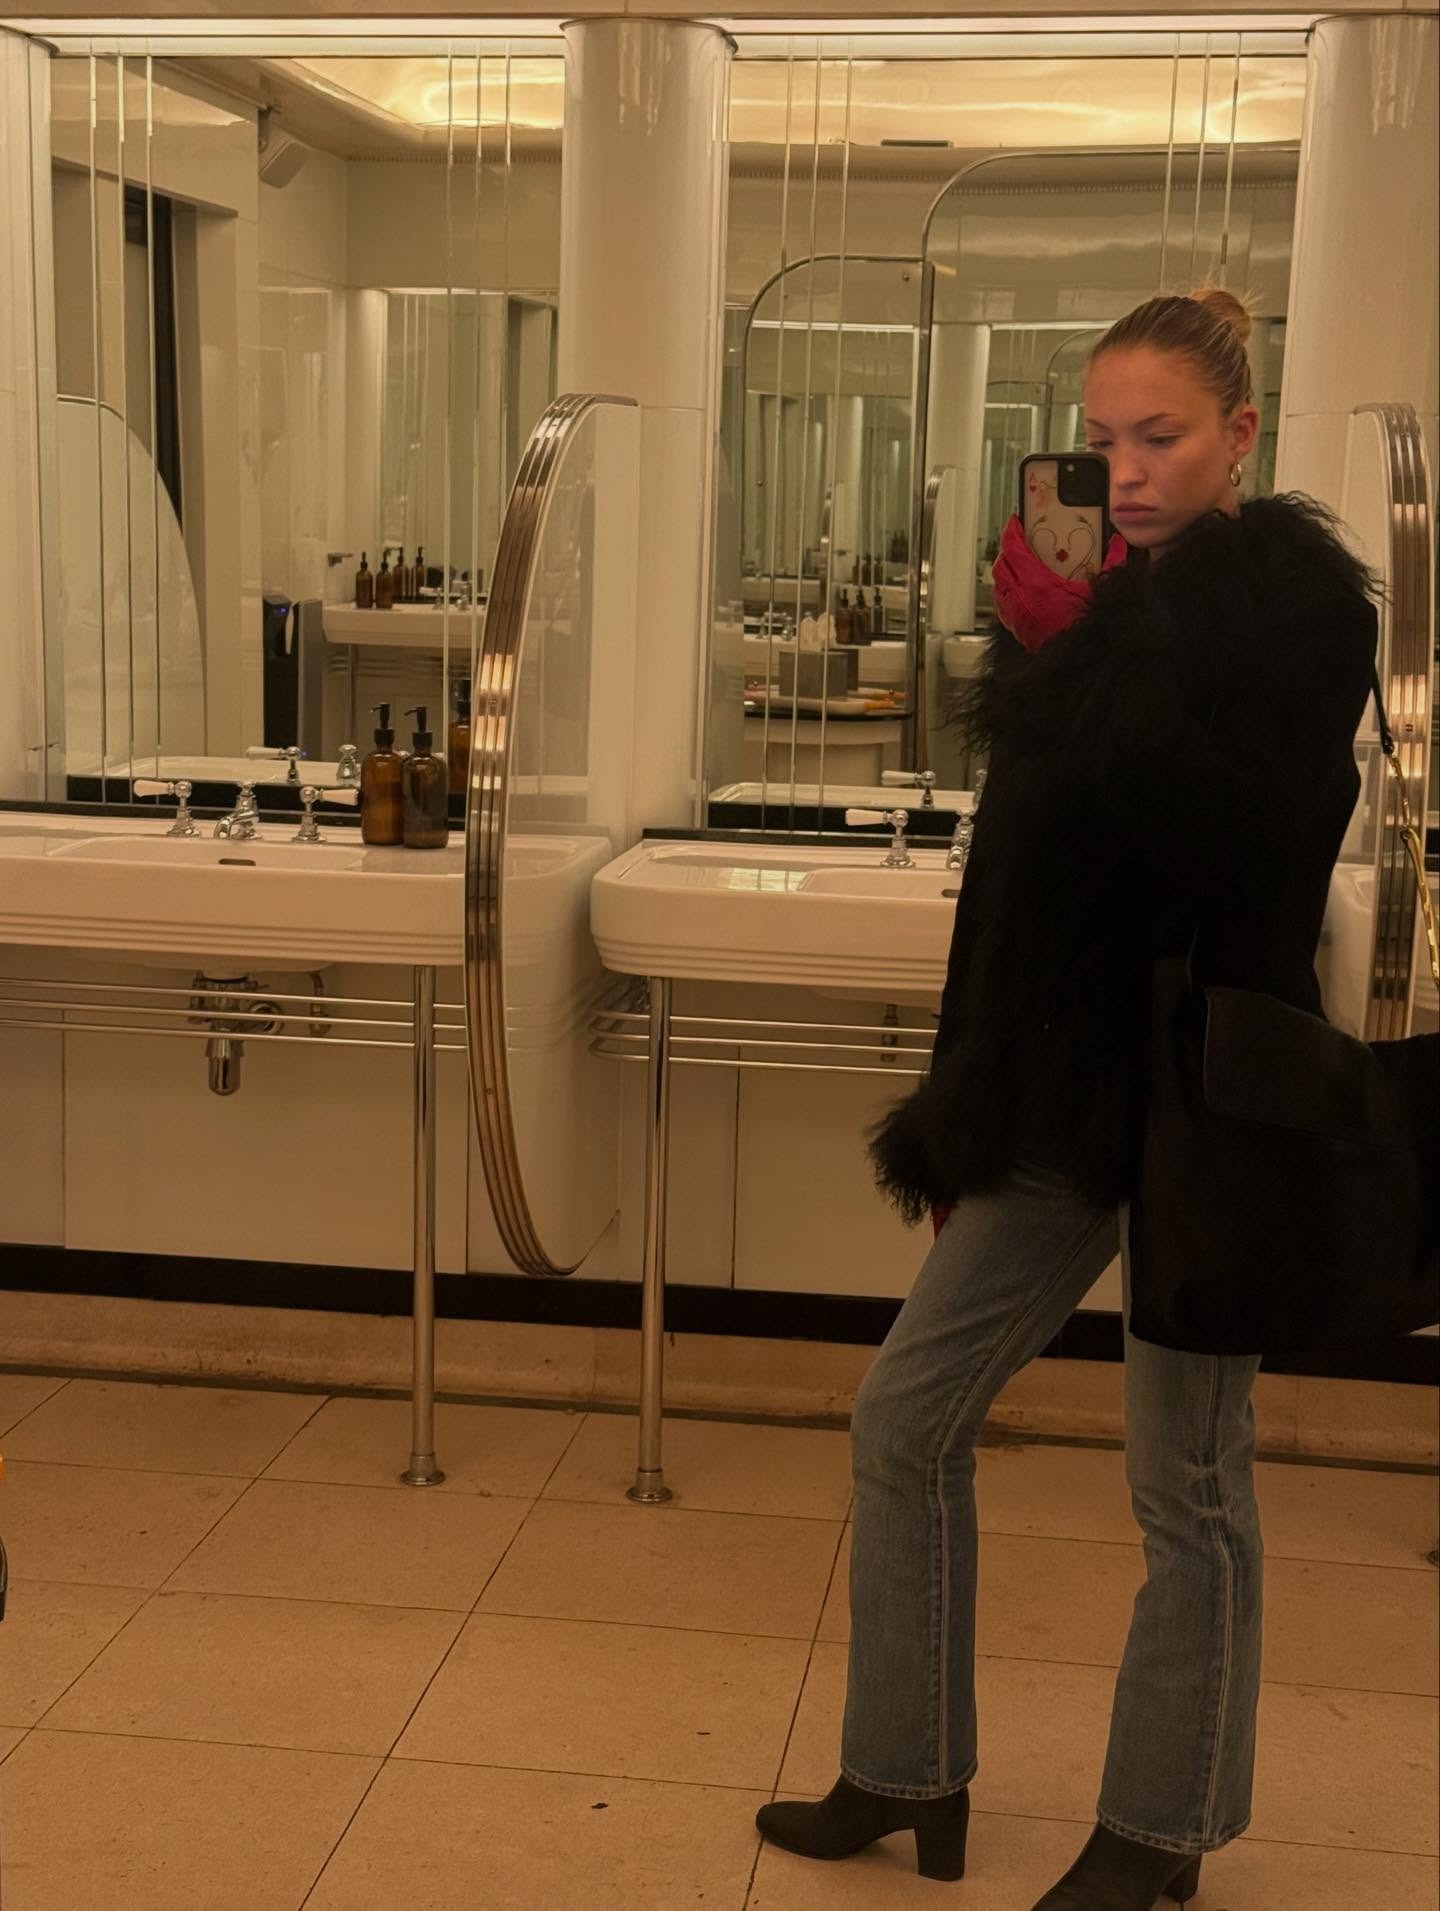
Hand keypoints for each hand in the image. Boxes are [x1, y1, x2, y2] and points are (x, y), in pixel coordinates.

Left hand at [992, 515, 1127, 653]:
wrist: (1079, 658)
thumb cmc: (1086, 625)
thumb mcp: (1100, 589)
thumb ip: (1112, 561)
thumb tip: (1117, 542)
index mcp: (1037, 583)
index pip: (1013, 550)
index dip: (1011, 533)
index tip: (1014, 523)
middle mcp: (1020, 597)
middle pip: (1001, 566)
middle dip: (1006, 551)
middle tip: (1017, 542)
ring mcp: (1015, 614)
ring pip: (998, 586)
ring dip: (1004, 573)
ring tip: (1016, 564)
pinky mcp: (1015, 629)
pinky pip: (1002, 605)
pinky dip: (1005, 593)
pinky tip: (1017, 591)